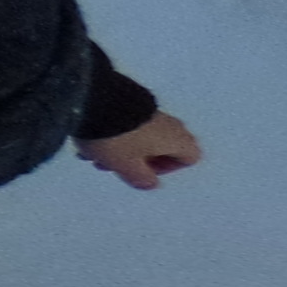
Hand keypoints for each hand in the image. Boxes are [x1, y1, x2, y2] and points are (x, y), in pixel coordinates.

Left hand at [77, 112, 204, 190]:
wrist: (96, 102)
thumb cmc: (119, 139)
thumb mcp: (128, 167)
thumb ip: (142, 180)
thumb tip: (150, 184)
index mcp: (176, 139)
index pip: (190, 157)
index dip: (169, 169)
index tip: (146, 171)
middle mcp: (170, 124)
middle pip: (166, 148)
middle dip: (142, 161)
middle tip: (120, 166)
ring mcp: (154, 111)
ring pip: (146, 138)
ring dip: (126, 151)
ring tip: (100, 156)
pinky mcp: (136, 103)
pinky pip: (134, 126)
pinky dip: (120, 137)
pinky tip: (97, 140)